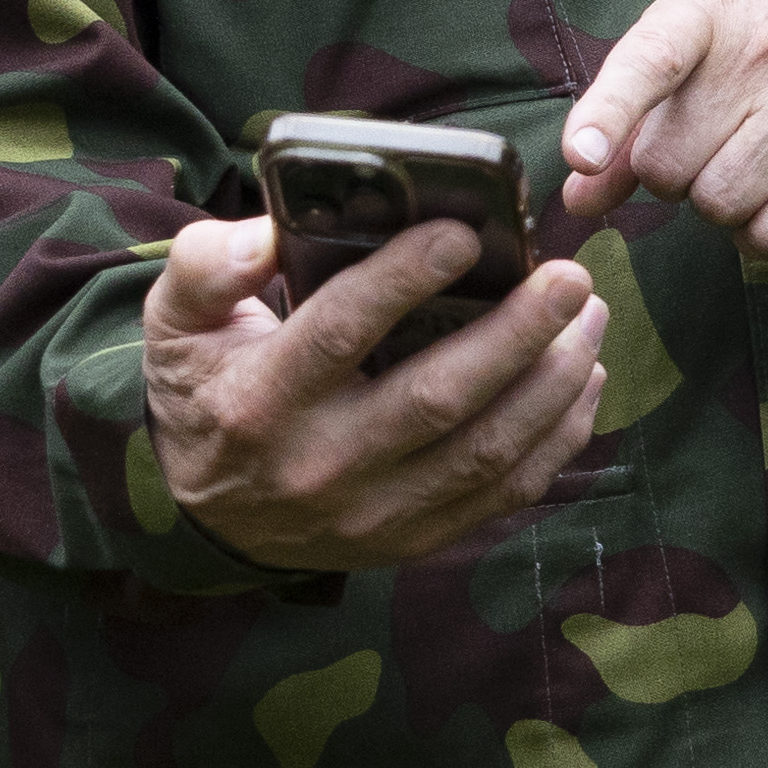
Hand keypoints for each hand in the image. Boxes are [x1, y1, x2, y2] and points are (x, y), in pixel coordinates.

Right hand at [142, 214, 604, 571]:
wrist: (205, 517)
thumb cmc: (207, 391)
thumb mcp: (177, 322)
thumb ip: (208, 266)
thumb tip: (268, 229)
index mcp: (260, 400)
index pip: (340, 332)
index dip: (405, 279)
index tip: (465, 232)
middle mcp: (320, 464)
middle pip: (436, 397)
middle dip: (516, 333)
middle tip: (569, 276)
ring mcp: (373, 513)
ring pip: (484, 451)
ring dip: (553, 383)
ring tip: (590, 318)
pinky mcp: (413, 538)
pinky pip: (503, 495)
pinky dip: (556, 439)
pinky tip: (582, 380)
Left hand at [557, 0, 767, 257]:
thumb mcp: (697, 60)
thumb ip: (632, 127)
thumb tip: (578, 197)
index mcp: (710, 10)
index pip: (652, 59)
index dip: (610, 111)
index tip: (582, 154)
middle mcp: (766, 49)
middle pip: (668, 164)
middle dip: (674, 175)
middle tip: (709, 147)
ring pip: (717, 206)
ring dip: (718, 207)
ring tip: (746, 166)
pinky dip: (760, 236)